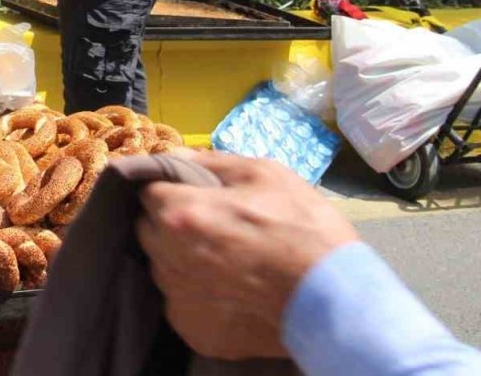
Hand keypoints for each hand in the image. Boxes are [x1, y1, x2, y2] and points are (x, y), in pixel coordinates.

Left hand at [136, 151, 359, 360]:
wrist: (334, 296)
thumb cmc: (303, 226)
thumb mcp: (264, 173)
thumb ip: (213, 161)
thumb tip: (181, 155)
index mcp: (182, 213)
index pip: (146, 189)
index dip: (167, 185)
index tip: (187, 188)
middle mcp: (169, 254)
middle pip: (147, 226)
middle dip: (168, 217)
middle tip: (207, 217)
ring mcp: (178, 293)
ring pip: (159, 262)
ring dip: (176, 251)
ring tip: (218, 250)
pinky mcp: (191, 324)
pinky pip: (176, 295)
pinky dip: (191, 285)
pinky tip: (222, 279)